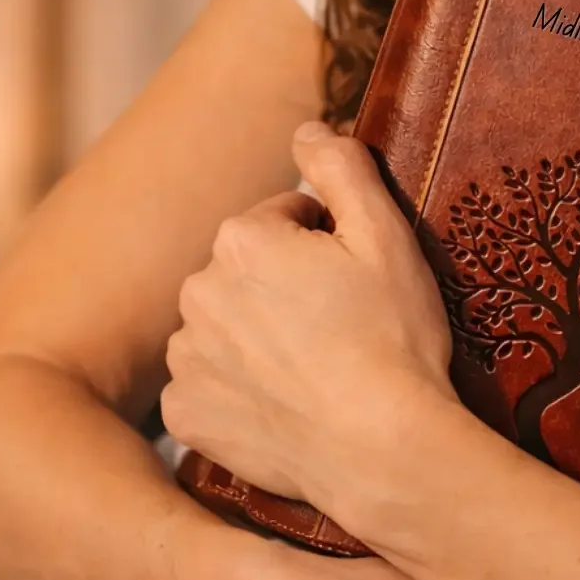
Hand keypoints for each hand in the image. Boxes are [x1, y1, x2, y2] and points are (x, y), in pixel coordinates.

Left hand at [161, 120, 462, 514]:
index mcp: (242, 239)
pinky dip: (236, 395)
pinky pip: (206, 389)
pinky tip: (283, 408)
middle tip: (339, 330)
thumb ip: (341, 167)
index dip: (327, 247)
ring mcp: (186, 359)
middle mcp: (197, 292)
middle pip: (245, 274)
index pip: (283, 220)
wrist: (383, 452)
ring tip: (313, 373)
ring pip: (223, 330)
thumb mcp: (386, 236)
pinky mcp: (185, 415)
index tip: (355, 285)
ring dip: (255, 340)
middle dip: (283, 290)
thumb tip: (305, 128)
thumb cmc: (394, 340)